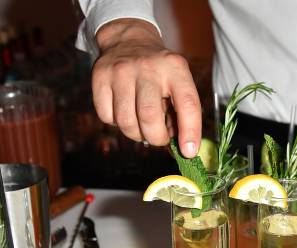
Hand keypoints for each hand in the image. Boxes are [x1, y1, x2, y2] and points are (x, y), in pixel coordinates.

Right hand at [92, 19, 200, 156]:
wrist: (128, 40)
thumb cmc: (159, 72)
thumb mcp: (178, 83)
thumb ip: (182, 113)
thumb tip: (183, 148)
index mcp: (175, 69)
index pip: (188, 104)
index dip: (190, 131)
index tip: (188, 151)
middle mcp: (148, 67)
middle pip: (150, 116)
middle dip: (157, 138)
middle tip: (160, 137)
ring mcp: (121, 71)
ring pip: (126, 121)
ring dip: (137, 134)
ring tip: (143, 125)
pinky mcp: (100, 77)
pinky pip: (107, 117)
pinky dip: (117, 124)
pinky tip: (125, 111)